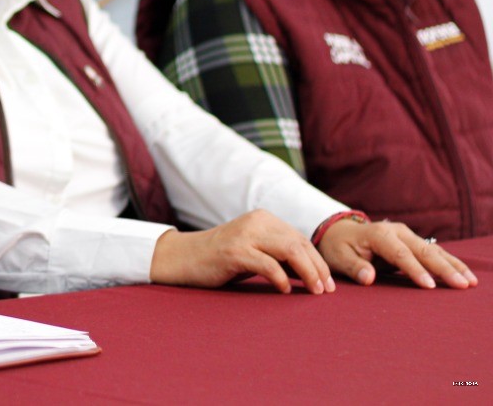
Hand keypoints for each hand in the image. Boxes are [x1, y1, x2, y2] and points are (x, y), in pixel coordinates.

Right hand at [150, 210, 335, 294]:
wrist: (182, 258)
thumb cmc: (221, 260)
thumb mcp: (253, 251)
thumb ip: (278, 255)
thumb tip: (313, 273)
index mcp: (263, 219)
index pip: (300, 238)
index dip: (318, 261)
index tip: (328, 283)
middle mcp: (256, 222)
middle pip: (299, 243)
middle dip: (318, 268)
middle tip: (326, 290)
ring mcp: (244, 235)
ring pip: (289, 250)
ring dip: (308, 273)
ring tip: (314, 291)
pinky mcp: (234, 251)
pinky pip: (268, 264)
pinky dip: (281, 279)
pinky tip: (285, 290)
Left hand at [317, 218, 477, 289]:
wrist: (340, 231)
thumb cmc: (338, 247)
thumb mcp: (338, 257)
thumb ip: (353, 266)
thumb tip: (368, 277)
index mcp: (378, 234)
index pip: (400, 254)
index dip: (415, 270)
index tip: (429, 286)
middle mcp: (396, 231)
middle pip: (423, 251)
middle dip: (444, 268)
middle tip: (462, 284)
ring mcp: (406, 235)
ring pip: (434, 250)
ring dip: (453, 265)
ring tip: (470, 281)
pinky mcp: (412, 241)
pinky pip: (434, 252)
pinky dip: (450, 263)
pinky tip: (464, 274)